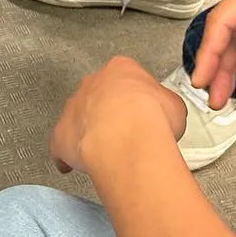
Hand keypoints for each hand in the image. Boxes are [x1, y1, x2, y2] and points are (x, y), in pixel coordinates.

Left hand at [49, 56, 186, 175]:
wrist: (127, 135)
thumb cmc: (152, 117)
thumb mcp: (175, 105)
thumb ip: (165, 105)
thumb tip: (166, 112)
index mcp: (121, 69)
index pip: (126, 78)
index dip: (136, 98)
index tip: (142, 111)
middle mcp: (92, 83)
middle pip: (98, 96)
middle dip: (110, 113)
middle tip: (125, 133)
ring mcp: (73, 107)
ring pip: (78, 119)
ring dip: (89, 133)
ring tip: (107, 152)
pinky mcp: (60, 134)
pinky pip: (60, 145)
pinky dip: (65, 156)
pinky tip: (72, 167)